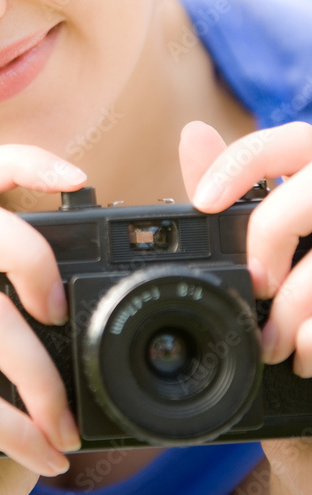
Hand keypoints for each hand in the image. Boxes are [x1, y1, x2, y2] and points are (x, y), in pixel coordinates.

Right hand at [0, 145, 84, 494]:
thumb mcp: (22, 366)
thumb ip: (46, 322)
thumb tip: (116, 289)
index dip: (17, 161)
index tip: (78, 180)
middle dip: (29, 253)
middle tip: (60, 313)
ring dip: (43, 377)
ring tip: (65, 426)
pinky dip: (22, 431)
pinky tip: (46, 457)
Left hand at [179, 119, 311, 494]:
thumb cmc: (303, 317)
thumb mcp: (270, 256)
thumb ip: (239, 197)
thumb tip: (193, 135)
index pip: (294, 140)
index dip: (245, 160)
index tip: (202, 201)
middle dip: (274, 230)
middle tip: (254, 282)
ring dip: (301, 300)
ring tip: (276, 344)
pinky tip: (309, 359)